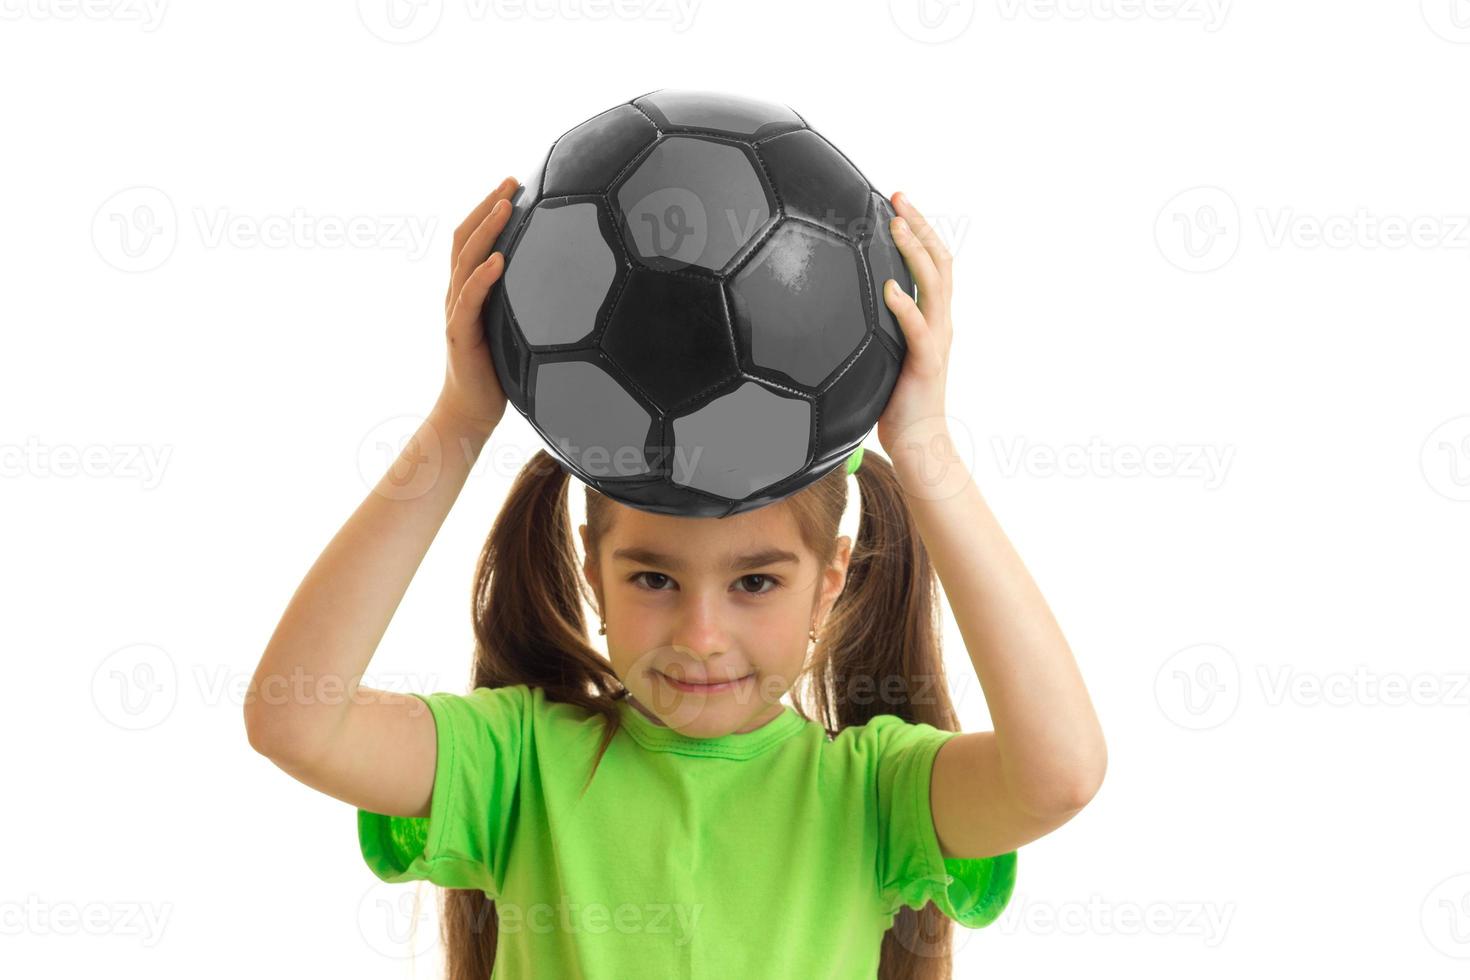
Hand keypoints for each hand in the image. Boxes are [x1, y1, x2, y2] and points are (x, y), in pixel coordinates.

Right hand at [437, 176, 519, 436]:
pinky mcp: (460, 333)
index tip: (514, 184)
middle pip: (465, 237)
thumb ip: (529, 305)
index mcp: (469, 289)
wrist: (471, 411)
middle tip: (512, 180)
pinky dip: (483, 277)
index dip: (489, 208)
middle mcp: (457, 293)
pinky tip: (500, 260)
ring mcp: (456, 311)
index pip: (473, 238)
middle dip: (488, 205)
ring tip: (506, 205)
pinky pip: (469, 299)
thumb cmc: (499, 371)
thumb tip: (569, 286)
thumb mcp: (517, 330)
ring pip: (465, 260)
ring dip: (487, 229)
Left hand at [875, 191, 954, 463]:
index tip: (897, 202)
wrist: (919, 444)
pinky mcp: (926, 364)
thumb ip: (872, 328)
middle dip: (920, 225)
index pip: (933, 262)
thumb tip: (837, 307)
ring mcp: (936, 341)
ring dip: (915, 252)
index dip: (919, 229)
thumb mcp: (881, 355)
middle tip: (898, 197)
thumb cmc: (894, 402)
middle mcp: (940, 323)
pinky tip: (889, 288)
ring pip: (935, 286)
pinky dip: (905, 306)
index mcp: (932, 318)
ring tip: (895, 226)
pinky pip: (918, 330)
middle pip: (940, 262)